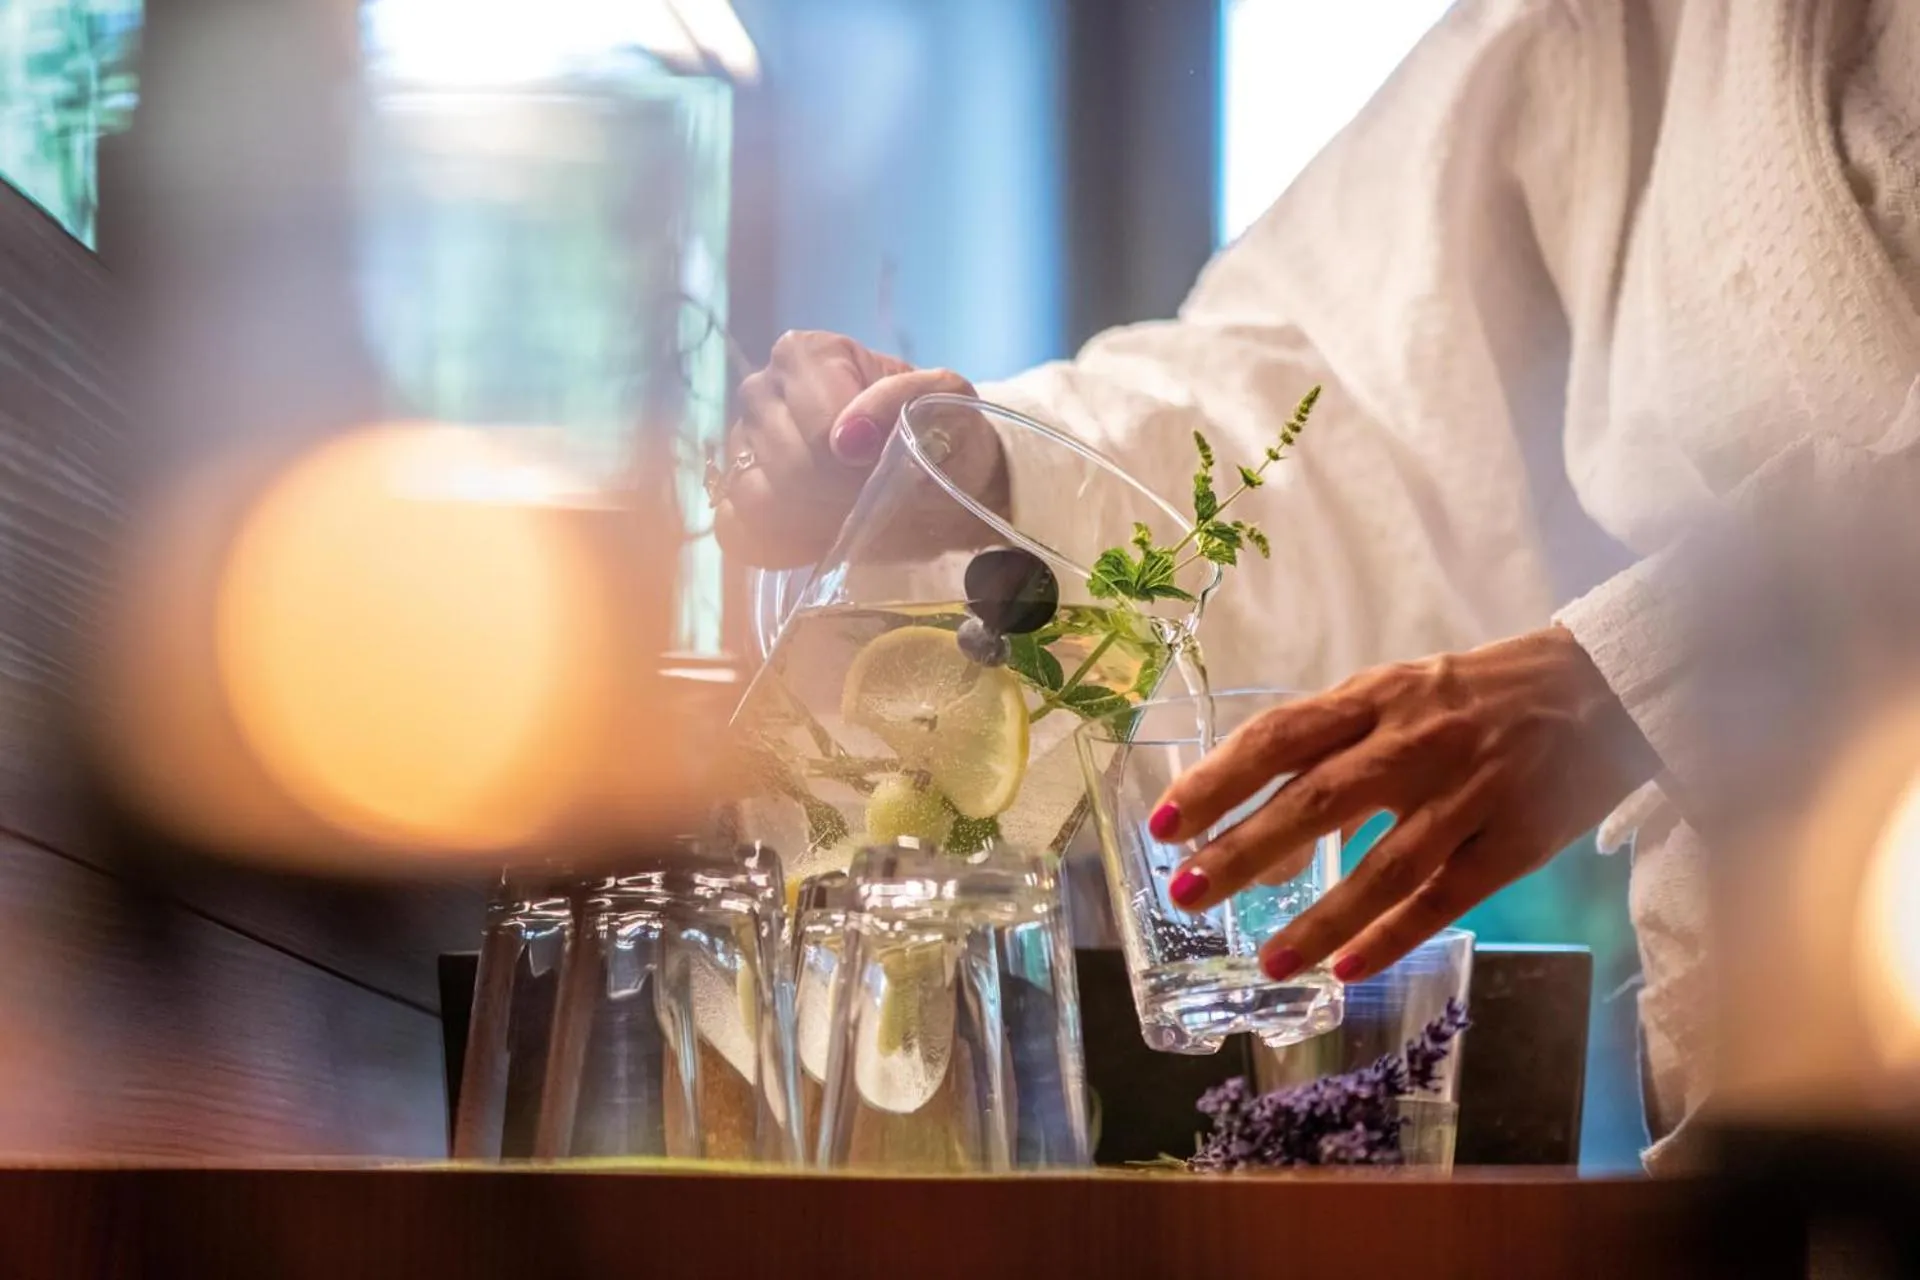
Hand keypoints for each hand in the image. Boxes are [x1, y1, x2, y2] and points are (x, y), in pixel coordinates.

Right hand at [712, 330, 999, 567]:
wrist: (935, 467)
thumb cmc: (939, 428)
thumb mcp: (944, 399)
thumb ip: (900, 400)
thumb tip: (848, 437)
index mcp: (806, 354)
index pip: (818, 426)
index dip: (858, 463)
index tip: (888, 473)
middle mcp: (762, 390)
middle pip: (789, 462)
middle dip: (840, 494)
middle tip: (878, 500)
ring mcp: (742, 441)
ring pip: (759, 497)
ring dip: (814, 519)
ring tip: (855, 513)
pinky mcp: (736, 491)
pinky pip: (738, 527)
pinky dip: (781, 540)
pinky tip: (822, 536)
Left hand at [1150, 626, 1660, 982]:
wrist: (1603, 686)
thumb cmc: (1476, 696)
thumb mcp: (1397, 694)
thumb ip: (1331, 748)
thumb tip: (1259, 825)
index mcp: (1376, 697)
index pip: (1279, 737)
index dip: (1217, 780)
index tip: (1165, 822)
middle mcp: (1415, 742)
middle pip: (1315, 801)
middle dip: (1244, 849)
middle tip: (1188, 891)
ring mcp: (1466, 794)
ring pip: (1382, 866)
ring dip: (1319, 918)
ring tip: (1268, 959)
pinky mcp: (1514, 841)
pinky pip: (1444, 897)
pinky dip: (1393, 935)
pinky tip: (1347, 969)